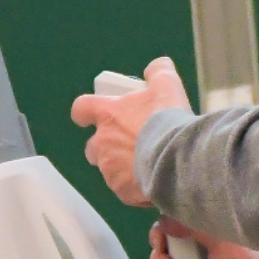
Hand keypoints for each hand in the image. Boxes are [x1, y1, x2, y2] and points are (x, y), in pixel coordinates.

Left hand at [68, 54, 188, 206]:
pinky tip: (153, 180)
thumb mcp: (167, 85)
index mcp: (108, 115)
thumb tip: (156, 67)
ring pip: (108, 168)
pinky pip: (124, 189)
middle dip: (106, 146)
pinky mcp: (121, 191)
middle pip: (93, 146)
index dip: (85, 112)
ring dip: (122, 166)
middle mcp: (102, 143)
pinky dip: (134, 186)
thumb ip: (158, 72)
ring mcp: (110, 169)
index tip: (89, 115)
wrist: (176, 159)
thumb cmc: (167, 121)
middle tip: (130, 143)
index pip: (82, 108)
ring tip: (147, 164)